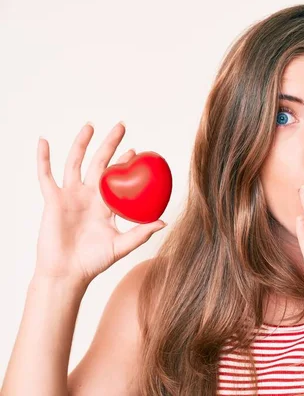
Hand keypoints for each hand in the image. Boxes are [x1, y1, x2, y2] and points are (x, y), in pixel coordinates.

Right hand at [35, 121, 167, 284]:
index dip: (125, 163)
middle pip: (99, 163)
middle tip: (121, 126)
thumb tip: (164, 222)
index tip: (137, 150)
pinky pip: (46, 176)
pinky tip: (44, 141)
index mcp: (105, 205)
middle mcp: (88, 197)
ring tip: (90, 125)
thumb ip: (142, 233)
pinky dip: (43, 158)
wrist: (68, 273)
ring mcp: (70, 196)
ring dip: (82, 143)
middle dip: (110, 144)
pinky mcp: (53, 200)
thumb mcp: (122, 245)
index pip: (117, 178)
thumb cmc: (94, 262)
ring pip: (75, 163)